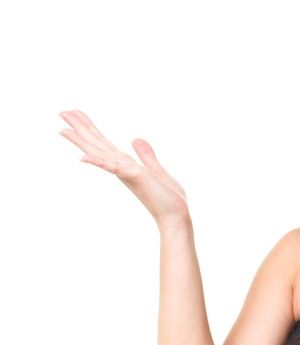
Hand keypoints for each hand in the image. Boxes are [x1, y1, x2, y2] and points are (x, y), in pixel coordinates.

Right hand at [58, 109, 190, 228]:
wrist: (176, 216)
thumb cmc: (168, 198)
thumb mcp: (155, 170)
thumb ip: (145, 156)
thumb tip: (135, 139)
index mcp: (125, 164)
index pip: (103, 143)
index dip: (90, 127)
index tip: (76, 112)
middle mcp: (121, 167)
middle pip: (96, 144)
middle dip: (80, 128)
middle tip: (62, 112)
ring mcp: (126, 173)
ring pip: (99, 153)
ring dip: (82, 142)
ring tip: (63, 130)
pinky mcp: (135, 177)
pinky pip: (114, 168)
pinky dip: (99, 162)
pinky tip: (82, 157)